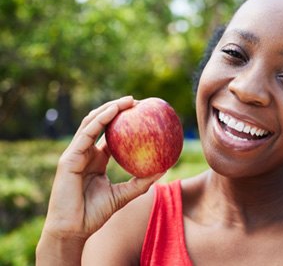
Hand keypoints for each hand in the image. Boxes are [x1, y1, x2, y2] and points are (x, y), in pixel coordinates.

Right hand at [38, 96, 162, 258]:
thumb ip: (142, 181)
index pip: (110, 134)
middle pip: (101, 123)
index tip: (144, 113)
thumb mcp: (124, 195)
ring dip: (110, 108)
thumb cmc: (96, 214)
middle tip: (139, 102)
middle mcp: (85, 152)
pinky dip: (100, 119)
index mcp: (96, 159)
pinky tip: (114, 111)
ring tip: (129, 100)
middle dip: (118, 109)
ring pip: (92, 122)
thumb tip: (165, 168)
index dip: (125, 121)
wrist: (73, 229)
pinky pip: (87, 133)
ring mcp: (76, 153)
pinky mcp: (69, 157)